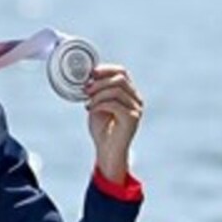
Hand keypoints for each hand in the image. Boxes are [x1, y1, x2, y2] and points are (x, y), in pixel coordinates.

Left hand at [82, 63, 142, 184]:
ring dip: (98, 94)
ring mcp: (136, 109)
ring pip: (116, 90)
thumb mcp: (98, 105)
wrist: (107, 152)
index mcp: (130, 94)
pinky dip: (99, 104)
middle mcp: (136, 99)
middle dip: (99, 82)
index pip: (122, 72)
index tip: (90, 74)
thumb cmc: (102, 130)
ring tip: (88, 103)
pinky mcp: (132, 119)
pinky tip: (91, 110)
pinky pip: (114, 104)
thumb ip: (97, 92)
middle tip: (85, 90)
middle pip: (120, 78)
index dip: (106, 69)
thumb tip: (89, 77)